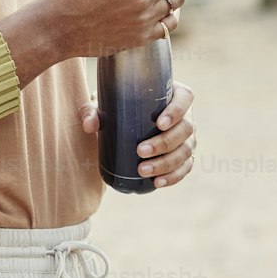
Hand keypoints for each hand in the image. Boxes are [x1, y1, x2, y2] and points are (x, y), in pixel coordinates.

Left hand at [78, 80, 195, 188]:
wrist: (123, 125)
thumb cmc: (117, 109)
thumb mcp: (103, 106)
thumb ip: (92, 111)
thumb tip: (89, 125)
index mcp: (172, 95)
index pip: (185, 98)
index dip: (177, 111)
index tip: (159, 123)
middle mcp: (185, 116)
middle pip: (186, 129)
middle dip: (165, 143)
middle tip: (141, 151)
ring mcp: (186, 138)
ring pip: (185, 151)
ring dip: (166, 163)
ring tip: (142, 170)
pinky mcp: (184, 157)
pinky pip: (185, 168)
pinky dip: (173, 176)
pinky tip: (157, 182)